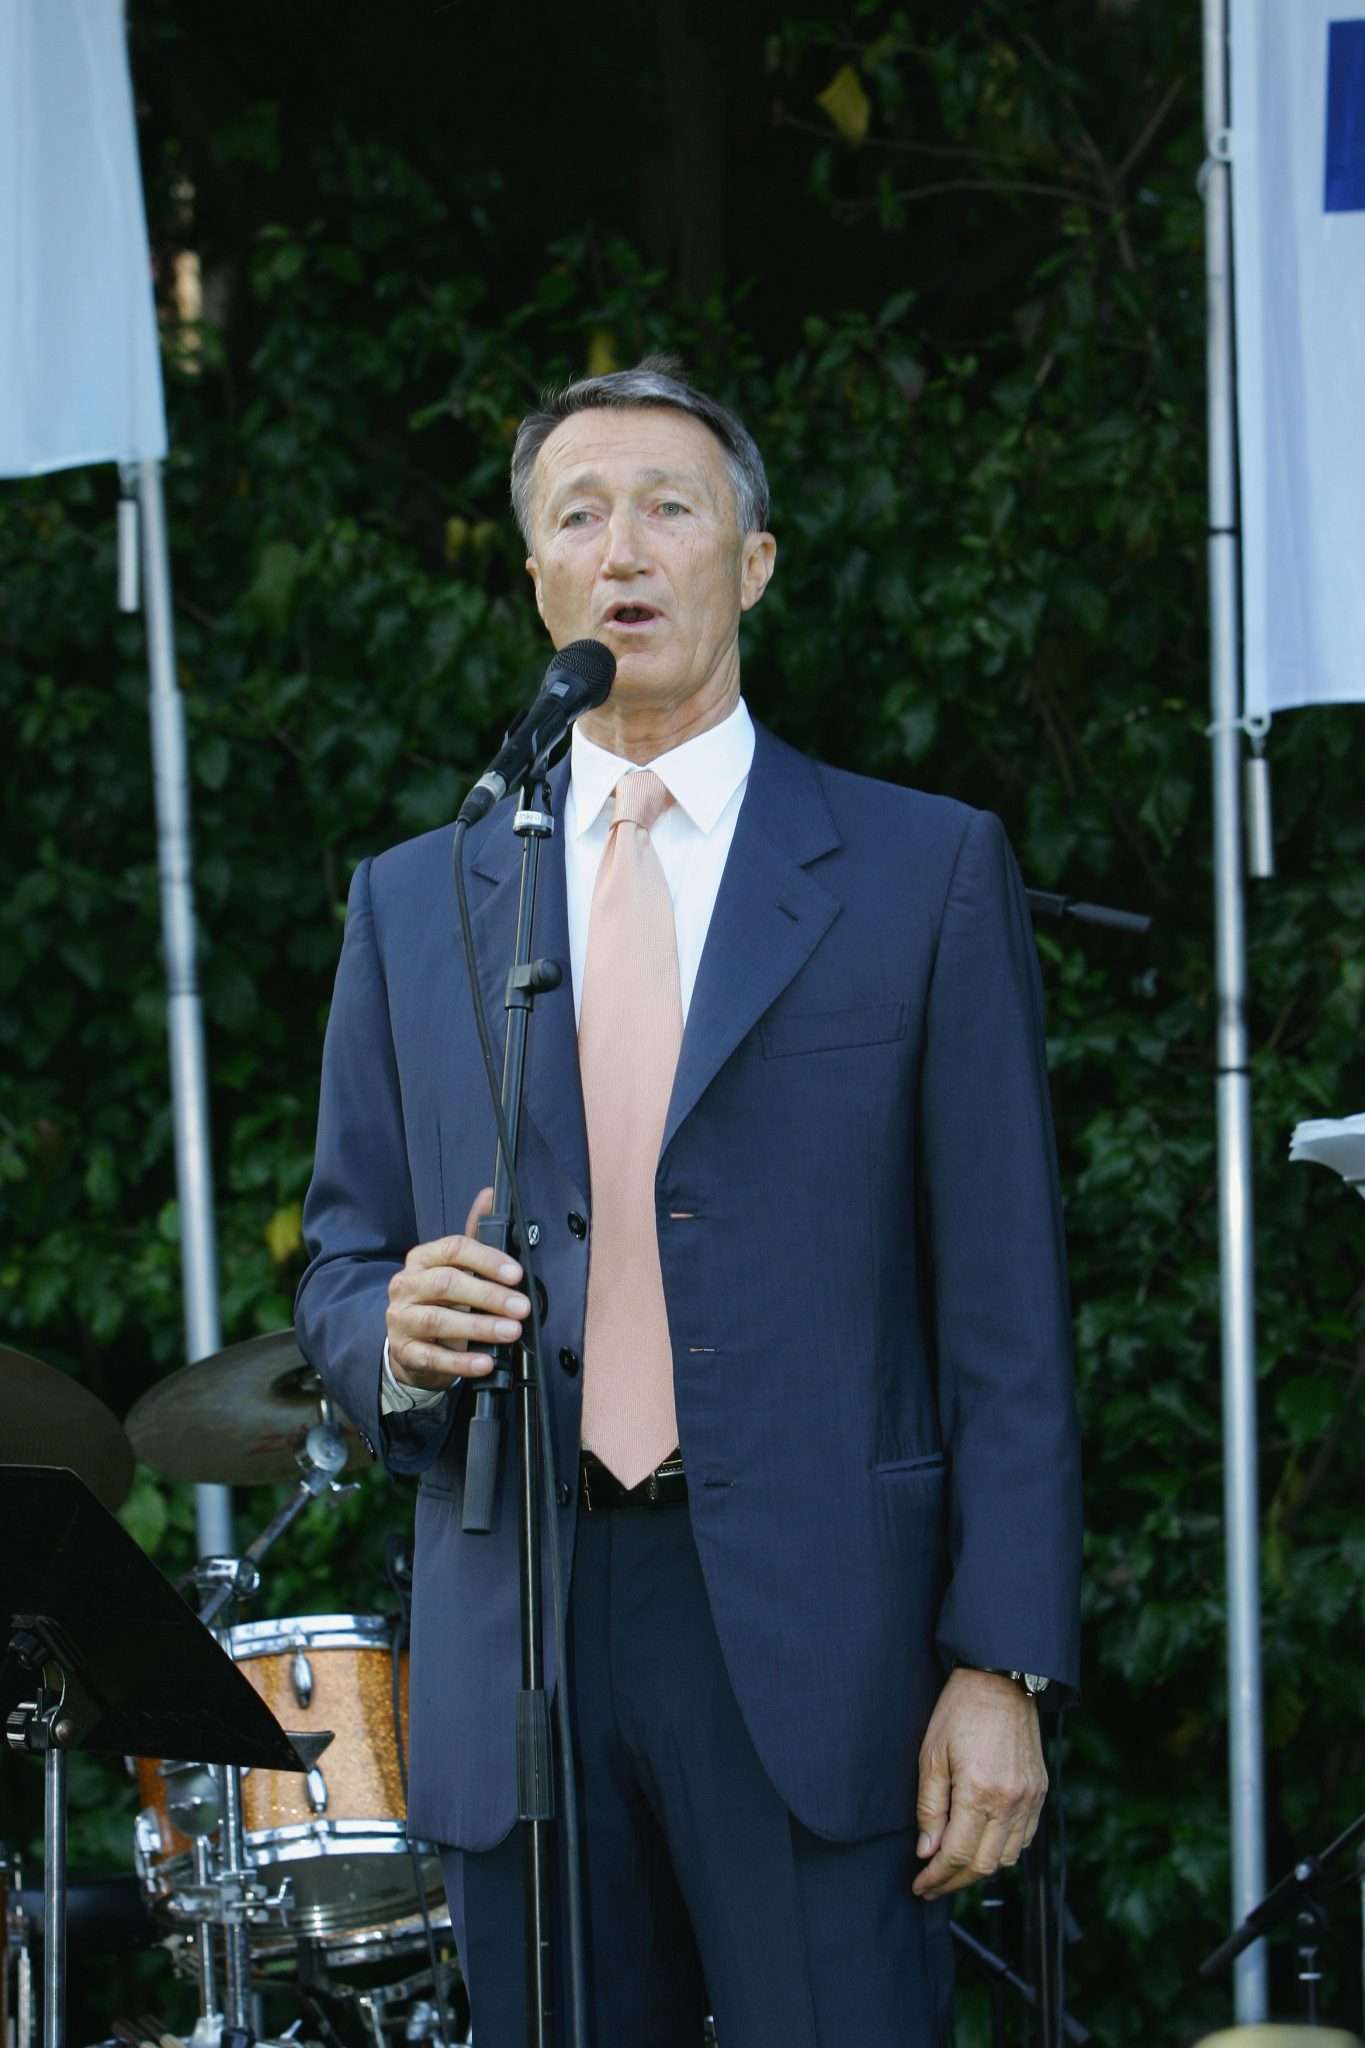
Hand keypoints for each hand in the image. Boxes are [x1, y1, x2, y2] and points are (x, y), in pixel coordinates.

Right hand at [386, 1189, 530, 1389]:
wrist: (411, 1344)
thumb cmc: (440, 1299)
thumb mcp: (455, 1266)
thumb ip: (475, 1235)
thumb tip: (489, 1195)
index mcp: (422, 1258)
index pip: (453, 1248)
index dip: (487, 1259)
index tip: (517, 1273)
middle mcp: (407, 1285)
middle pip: (447, 1283)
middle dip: (489, 1295)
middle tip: (522, 1307)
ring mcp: (401, 1319)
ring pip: (438, 1320)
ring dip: (479, 1326)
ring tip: (511, 1332)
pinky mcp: (404, 1351)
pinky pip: (432, 1357)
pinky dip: (461, 1361)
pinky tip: (485, 1362)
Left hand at [911, 1668, 1047, 1899]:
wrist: (1001, 1679)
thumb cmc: (961, 1711)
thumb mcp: (932, 1755)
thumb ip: (930, 1807)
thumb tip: (927, 1851)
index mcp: (980, 1792)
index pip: (958, 1855)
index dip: (937, 1877)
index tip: (920, 1887)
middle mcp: (1010, 1802)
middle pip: (984, 1865)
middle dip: (954, 1881)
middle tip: (932, 1885)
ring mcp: (1030, 1799)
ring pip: (1007, 1858)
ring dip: (979, 1869)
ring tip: (954, 1868)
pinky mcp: (1039, 1792)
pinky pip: (1024, 1839)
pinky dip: (1003, 1851)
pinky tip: (983, 1845)